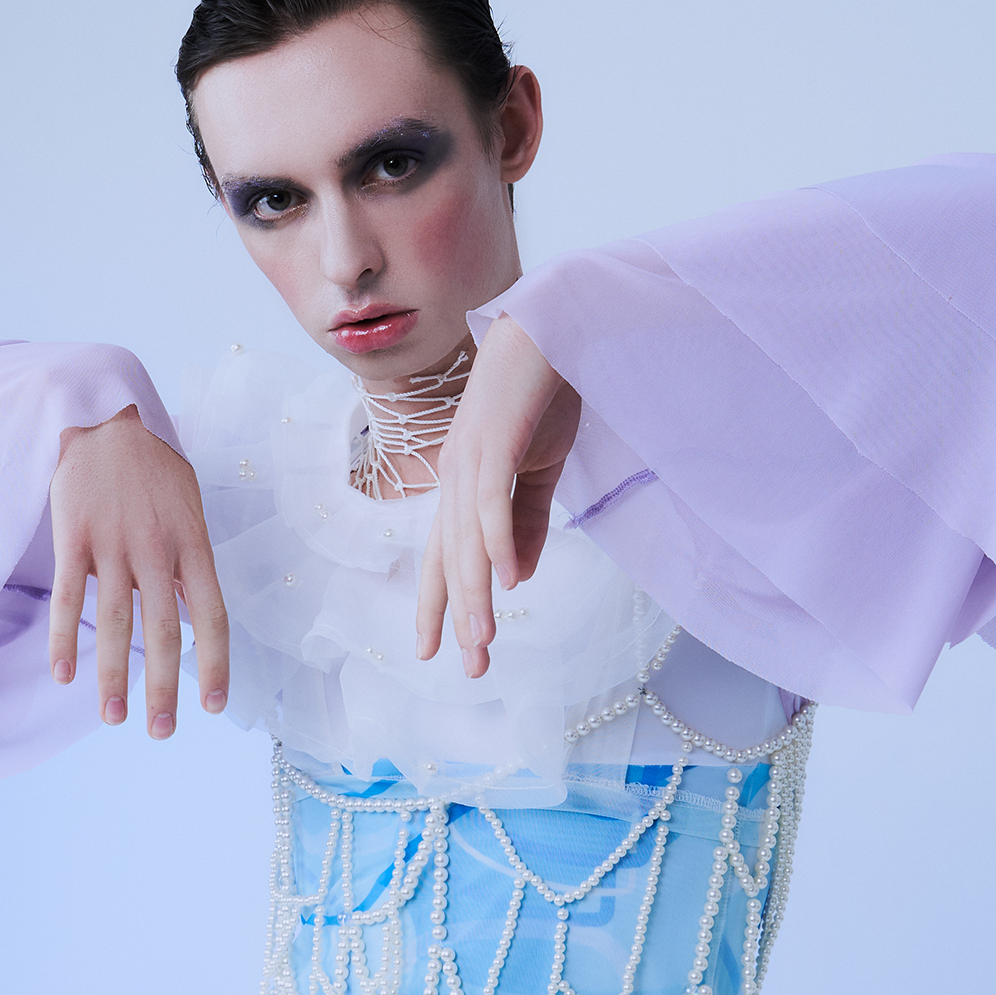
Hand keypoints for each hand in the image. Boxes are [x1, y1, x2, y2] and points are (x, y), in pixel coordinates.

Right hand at [48, 405, 229, 736]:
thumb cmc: (155, 472)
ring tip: (115, 718)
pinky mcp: (75, 537)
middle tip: (162, 732)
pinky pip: (70, 596)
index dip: (215, 663)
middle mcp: (157, 550)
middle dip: (164, 687)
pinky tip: (63, 675)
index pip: (211, 616)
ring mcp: (114, 544)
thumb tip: (192, 620)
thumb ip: (190, 566)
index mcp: (194, 546)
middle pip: (163, 631)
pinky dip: (66, 638)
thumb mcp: (189, 511)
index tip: (214, 705)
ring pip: (115, 622)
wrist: (108, 418)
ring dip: (114, 676)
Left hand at [416, 316, 580, 677]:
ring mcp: (471, 458)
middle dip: (457, 615)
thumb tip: (519, 577)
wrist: (550, 327)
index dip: (446, 604)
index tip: (445, 650)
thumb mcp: (540, 469)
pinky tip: (508, 578)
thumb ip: (528, 522)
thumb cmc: (542, 394)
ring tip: (482, 641)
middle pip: (451, 559)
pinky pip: (493, 499)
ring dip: (475, 593)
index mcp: (465, 485)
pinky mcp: (494, 440)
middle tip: (467, 667)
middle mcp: (457, 477)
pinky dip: (499, 540)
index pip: (450, 556)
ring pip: (468, 540)